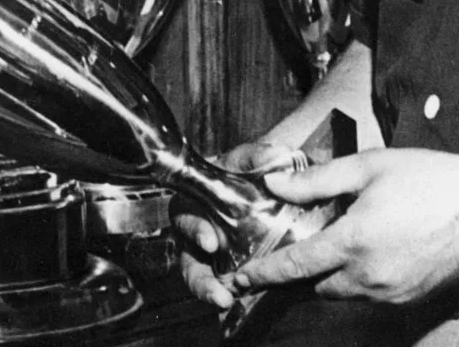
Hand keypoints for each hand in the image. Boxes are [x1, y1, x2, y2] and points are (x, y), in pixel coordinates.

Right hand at [175, 141, 309, 308]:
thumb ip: (259, 155)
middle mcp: (198, 233)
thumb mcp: (251, 160)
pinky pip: (225, 287)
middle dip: (200, 280)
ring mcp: (212, 256)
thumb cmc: (247, 172)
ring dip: (211, 293)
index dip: (194, 230)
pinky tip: (244, 303)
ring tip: (226, 303)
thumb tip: (274, 155)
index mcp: (195, 203)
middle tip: (218, 292)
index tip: (211, 241)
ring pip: (201, 279)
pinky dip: (232, 296)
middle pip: (188, 261)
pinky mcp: (229, 271)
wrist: (268, 190)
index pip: (184, 216)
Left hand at [231, 148, 458, 306]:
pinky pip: (371, 295)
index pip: (293, 267)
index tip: (240, 279)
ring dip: (336, 273)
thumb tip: (276, 186)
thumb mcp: (370, 167)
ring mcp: (390, 294)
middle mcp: (368, 277)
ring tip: (351, 238)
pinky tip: (380, 248)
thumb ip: (318, 181)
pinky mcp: (409, 300)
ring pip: (344, 292)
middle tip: (311, 239)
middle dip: (307, 269)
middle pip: (316, 285)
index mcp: (353, 243)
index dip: (262, 274)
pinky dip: (363, 279)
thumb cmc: (432, 180)